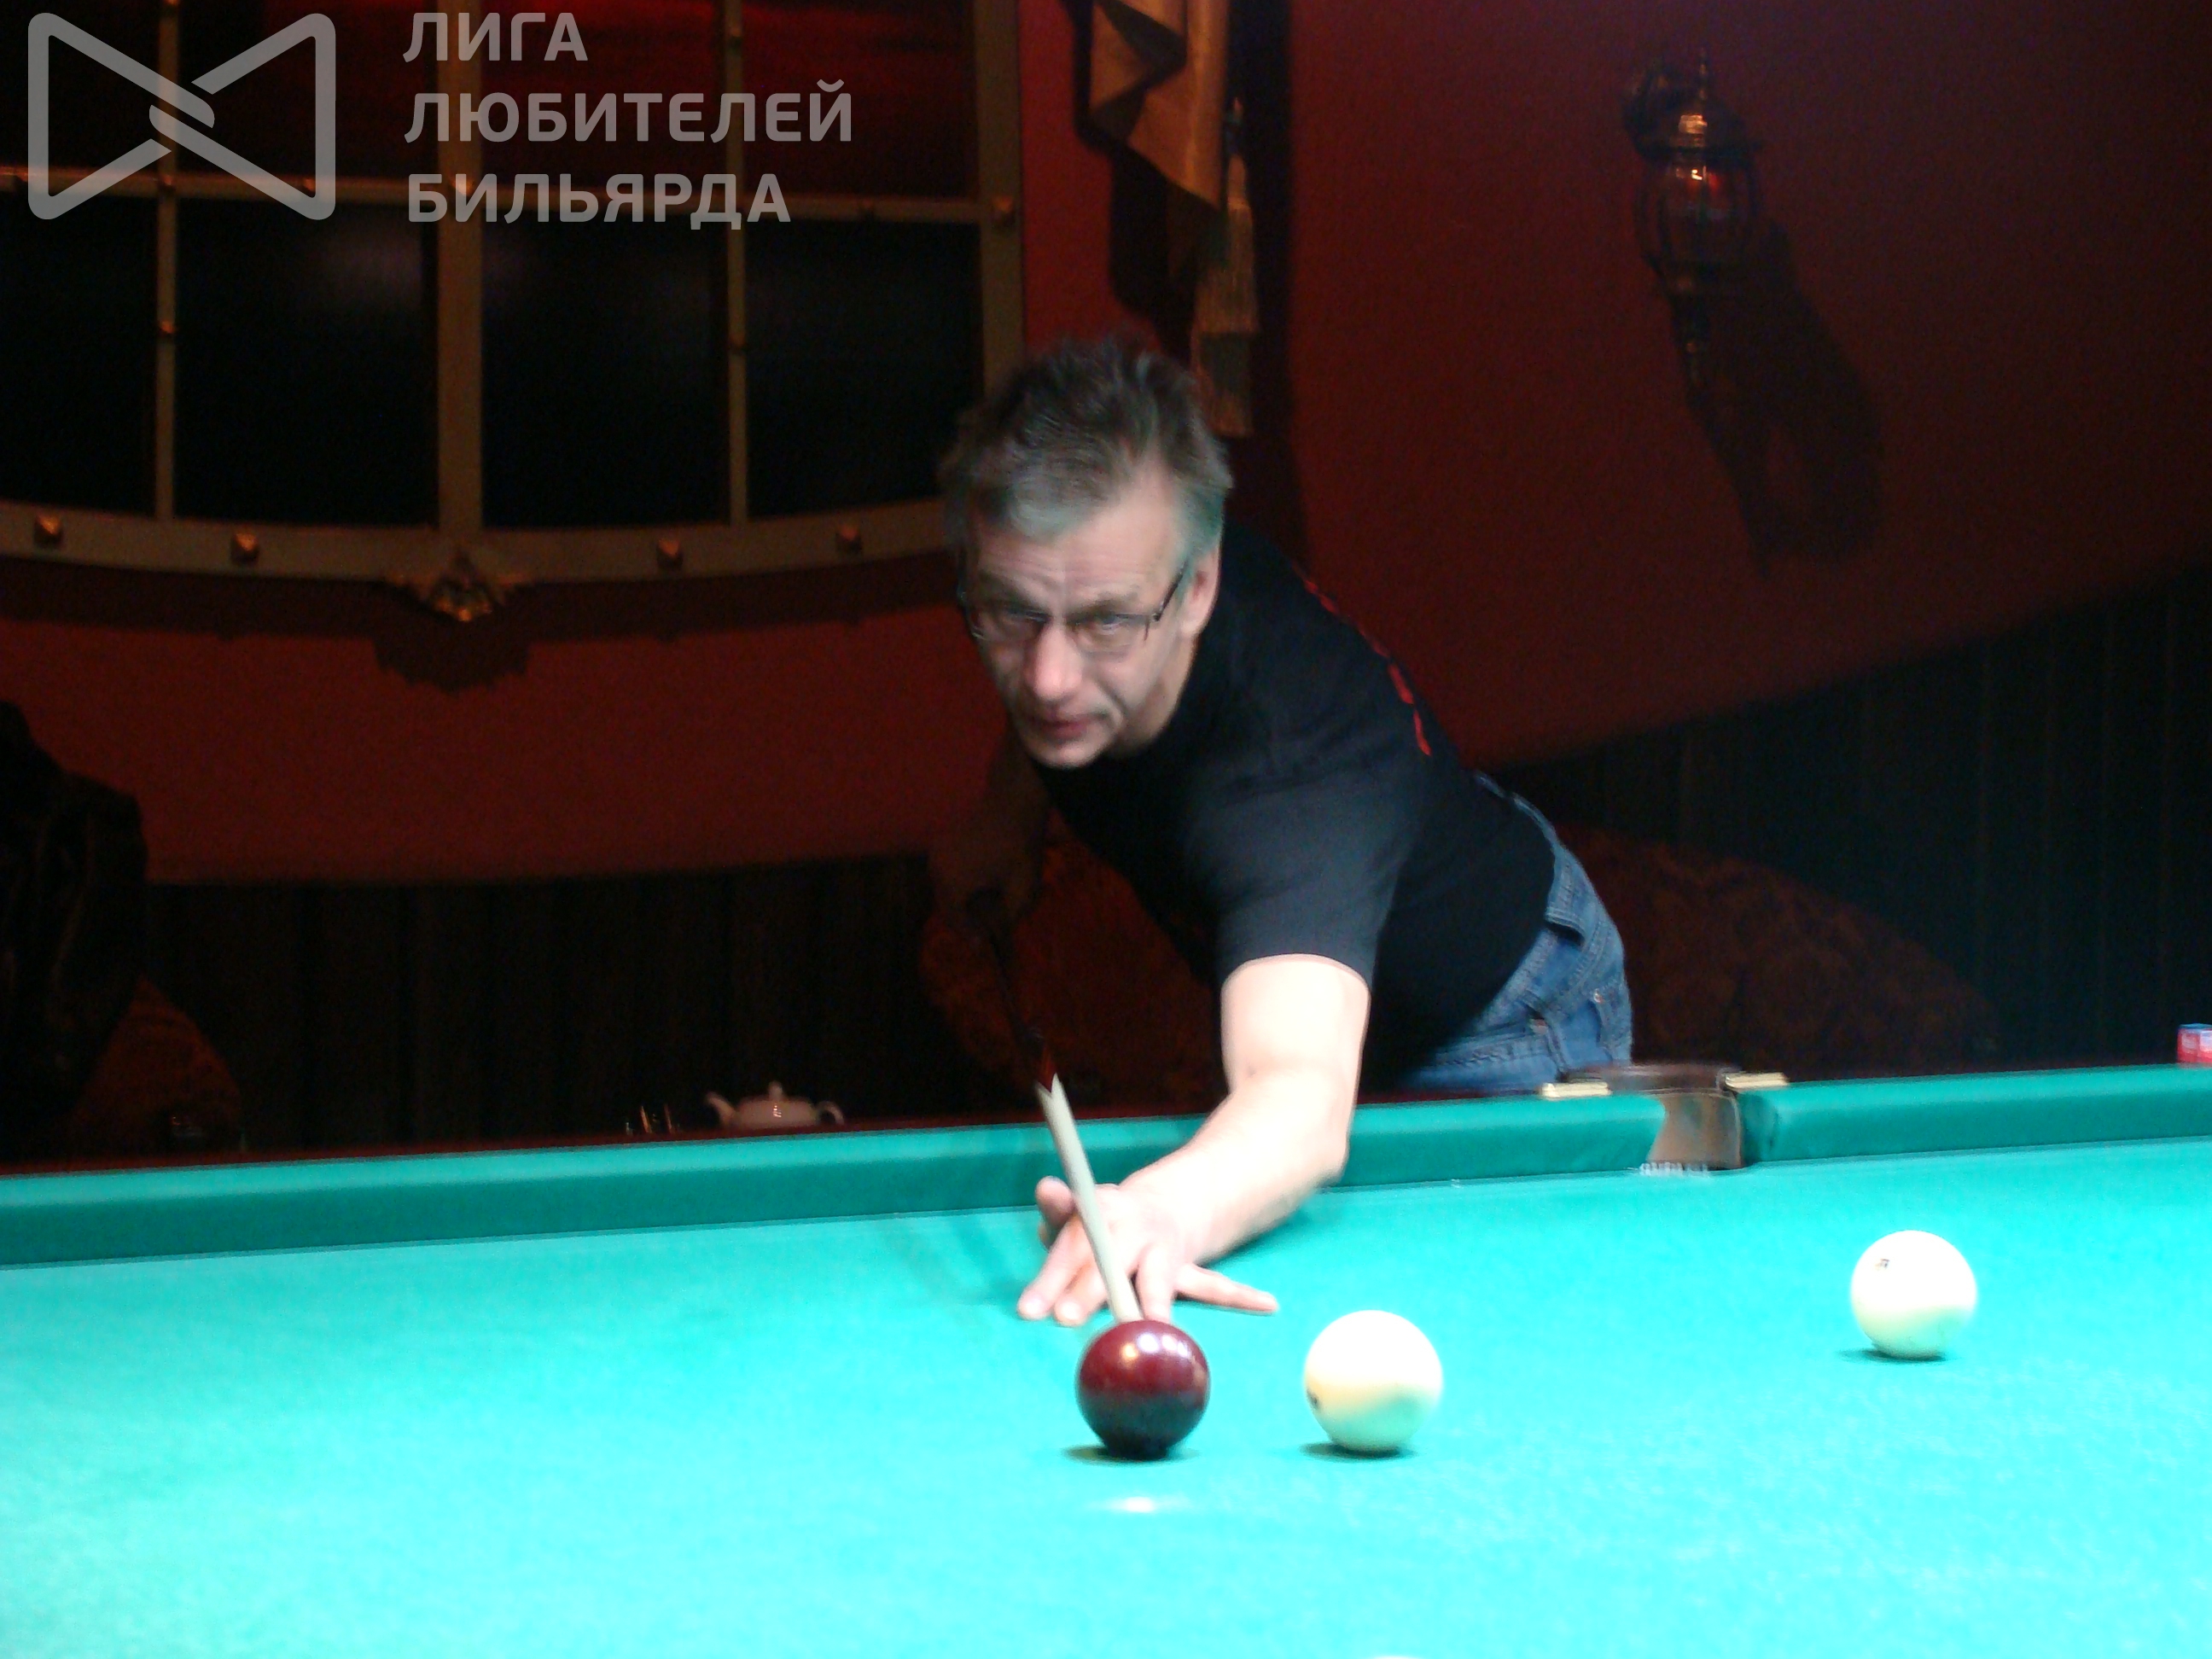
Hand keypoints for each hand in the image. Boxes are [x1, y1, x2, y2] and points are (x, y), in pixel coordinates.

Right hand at [928, 811, 1039, 932]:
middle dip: (963, 918)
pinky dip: (957, 884)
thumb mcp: (1023, 889)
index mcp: (953, 883)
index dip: (969, 934)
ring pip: (943, 889)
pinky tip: (978, 885)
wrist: (1013, 804)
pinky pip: (945, 873)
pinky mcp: (941, 842)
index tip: (981, 945)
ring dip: (959, 900)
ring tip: (981, 908)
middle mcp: (937, 869)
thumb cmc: (1019, 847)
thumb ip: (1010, 916)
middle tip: (981, 930)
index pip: (955, 918)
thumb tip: (1000, 932)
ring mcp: (936, 853)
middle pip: (945, 904)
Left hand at [1017, 1176, 1277, 1324]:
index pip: (1070, 1245)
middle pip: (1107, 1262)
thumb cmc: (1105, 1221)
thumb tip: (1047, 1187)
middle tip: (1065, 1318)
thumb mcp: (1079, 1212)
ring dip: (1154, 1303)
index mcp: (1101, 1214)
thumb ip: (1060, 1208)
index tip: (1029, 1310)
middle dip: (1087, 1290)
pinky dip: (1241, 1296)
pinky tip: (1267, 1304)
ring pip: (1157, 1278)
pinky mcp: (1188, 1269)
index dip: (1049, 1277)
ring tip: (1155, 1324)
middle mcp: (1132, 1231)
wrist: (1165, 1205)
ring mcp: (1164, 1250)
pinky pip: (1216, 1284)